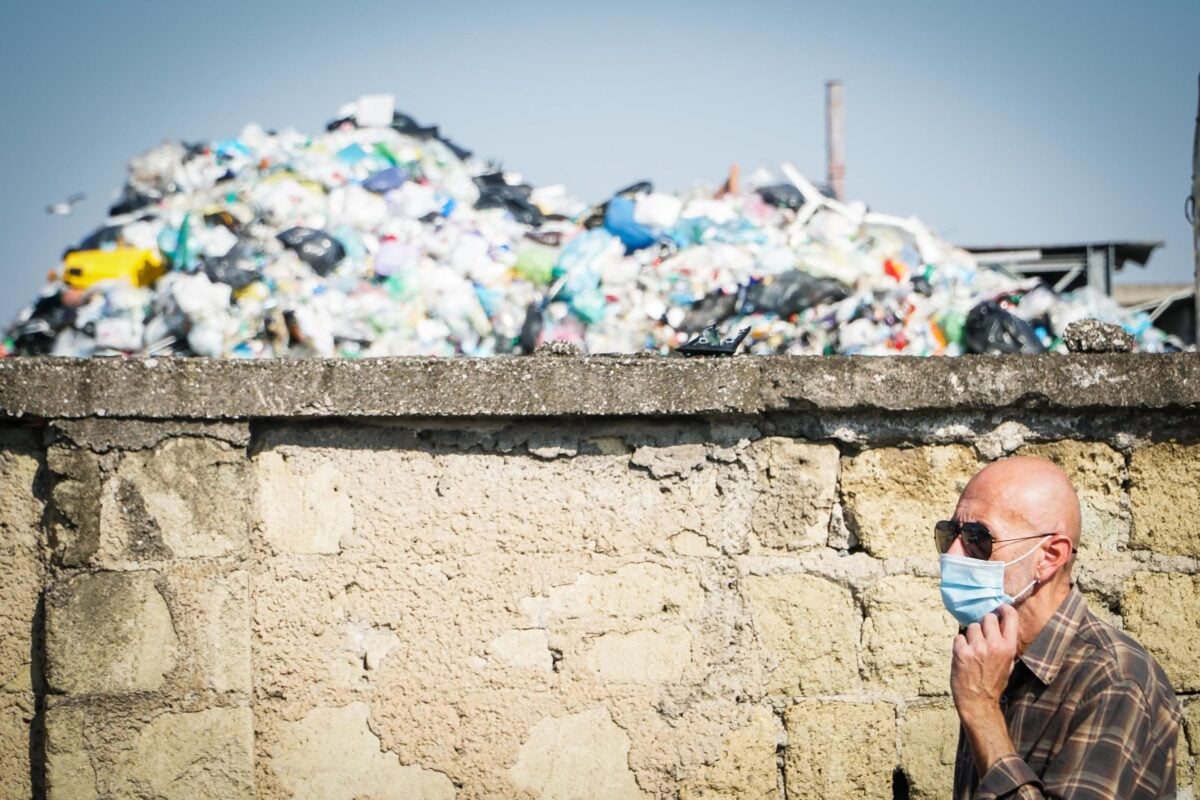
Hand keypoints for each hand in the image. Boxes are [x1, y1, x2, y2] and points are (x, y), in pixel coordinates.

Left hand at [951, 603, 1018, 721]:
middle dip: (984, 624)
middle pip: (988, 617)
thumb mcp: (1008, 664)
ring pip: (972, 626)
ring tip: (973, 650)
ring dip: (971, 635)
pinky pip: (958, 636)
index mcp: (1009, 648)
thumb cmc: (994, 683)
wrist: (978, 701)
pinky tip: (964, 655)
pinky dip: (960, 644)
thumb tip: (1001, 624)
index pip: (1010, 617)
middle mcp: (994, 645)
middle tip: (982, 636)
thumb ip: (1005, 644)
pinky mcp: (961, 652)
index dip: (1004, 609)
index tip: (999, 608)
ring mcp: (977, 648)